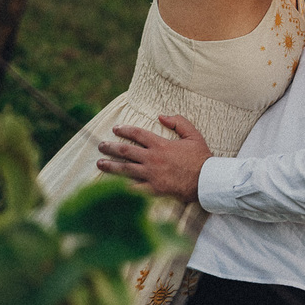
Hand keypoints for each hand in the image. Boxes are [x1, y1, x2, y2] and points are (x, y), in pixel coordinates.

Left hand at [96, 115, 211, 203]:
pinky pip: (133, 188)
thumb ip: (178, 122)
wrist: (206, 180)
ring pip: (124, 169)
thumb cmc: (201, 157)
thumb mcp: (193, 134)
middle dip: (111, 147)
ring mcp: (151, 174)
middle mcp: (152, 159)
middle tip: (101, 145)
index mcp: (161, 144)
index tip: (115, 129)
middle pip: (126, 151)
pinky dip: (121, 187)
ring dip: (110, 165)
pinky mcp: (153, 189)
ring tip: (99, 163)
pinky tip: (111, 185)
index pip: (137, 134)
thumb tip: (161, 116)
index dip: (125, 130)